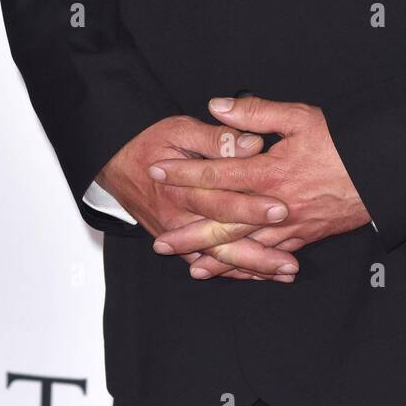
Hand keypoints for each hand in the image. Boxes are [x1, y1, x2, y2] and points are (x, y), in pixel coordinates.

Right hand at [95, 115, 300, 283]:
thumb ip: (217, 139)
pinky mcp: (176, 241)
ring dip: (252, 266)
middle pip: (223, 237)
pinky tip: (257, 276)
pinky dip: (231, 270)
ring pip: (218, 256)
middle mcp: (179, 215)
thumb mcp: (181, 129)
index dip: (251, 207)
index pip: (221, 200)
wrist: (116, 161)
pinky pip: (206, 261)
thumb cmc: (151, 141)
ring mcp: (177, 232)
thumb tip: (251, 144)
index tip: (281, 210)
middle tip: (289, 260)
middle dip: (258, 250)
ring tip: (284, 272)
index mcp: (182, 186)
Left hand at [149, 96, 371, 278]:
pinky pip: (270, 257)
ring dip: (214, 256)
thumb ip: (256, 112)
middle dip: (189, 230)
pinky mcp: (305, 237)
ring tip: (187, 263)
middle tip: (159, 239)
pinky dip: (248, 267)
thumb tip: (218, 106)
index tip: (159, 171)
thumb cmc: (344, 142)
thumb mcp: (300, 117)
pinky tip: (234, 272)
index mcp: (270, 172)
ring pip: (244, 246)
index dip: (185, 173)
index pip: (216, 175)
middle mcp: (275, 206)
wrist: (382, 173)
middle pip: (222, 222)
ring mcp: (290, 227)